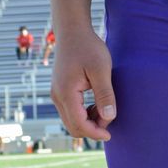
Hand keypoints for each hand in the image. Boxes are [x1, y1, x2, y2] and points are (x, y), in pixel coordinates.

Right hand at [51, 26, 115, 141]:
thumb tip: (108, 118)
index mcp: (66, 93)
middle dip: (91, 129)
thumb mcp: (101, 69)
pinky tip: (97, 106)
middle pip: (72, 126)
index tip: (110, 135)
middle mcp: (57, 96)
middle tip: (110, 122)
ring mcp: (56, 94)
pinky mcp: (59, 91)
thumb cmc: (88, 47)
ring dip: (88, 122)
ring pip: (70, 120)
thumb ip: (105, 95)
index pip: (79, 124)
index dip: (95, 133)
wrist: (72, 31)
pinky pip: (70, 111)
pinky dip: (83, 115)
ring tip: (106, 111)